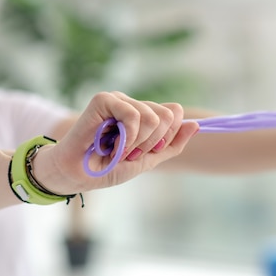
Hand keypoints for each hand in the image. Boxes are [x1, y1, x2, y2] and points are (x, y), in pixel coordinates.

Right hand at [34, 91, 198, 193]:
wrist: (78, 175)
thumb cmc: (107, 167)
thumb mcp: (147, 159)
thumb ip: (172, 144)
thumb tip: (196, 125)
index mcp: (144, 114)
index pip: (175, 113)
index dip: (166, 138)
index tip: (146, 152)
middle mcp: (133, 103)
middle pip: (168, 115)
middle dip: (152, 143)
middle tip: (130, 153)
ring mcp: (119, 99)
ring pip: (152, 117)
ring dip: (137, 144)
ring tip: (117, 150)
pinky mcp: (104, 100)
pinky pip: (133, 115)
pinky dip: (127, 138)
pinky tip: (112, 145)